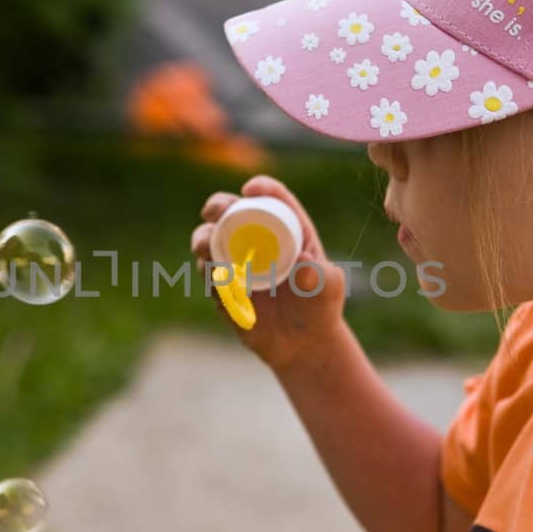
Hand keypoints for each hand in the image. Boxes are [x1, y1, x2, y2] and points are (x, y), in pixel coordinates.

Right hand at [190, 175, 346, 370]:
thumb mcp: (328, 289)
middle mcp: (256, 240)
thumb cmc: (321, 308)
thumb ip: (320, 276)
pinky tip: (218, 283)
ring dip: (204, 239)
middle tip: (214, 213)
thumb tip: (303, 261)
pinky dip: (209, 275)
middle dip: (218, 206)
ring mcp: (236, 262)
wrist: (302, 345)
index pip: (272, 199)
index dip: (261, 187)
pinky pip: (209, 276)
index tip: (251, 190)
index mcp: (287, 228)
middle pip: (231, 211)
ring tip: (206, 249)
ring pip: (211, 240)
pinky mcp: (222, 288)